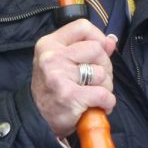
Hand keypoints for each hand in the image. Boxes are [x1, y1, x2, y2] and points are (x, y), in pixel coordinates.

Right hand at [31, 19, 116, 137]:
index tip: (100, 51)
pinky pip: (103, 94)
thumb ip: (87, 47)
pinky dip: (107, 102)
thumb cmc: (52, 88)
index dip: (98, 37)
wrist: (36, 120)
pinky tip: (98, 106)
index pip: (82, 26)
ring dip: (105, 87)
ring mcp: (59, 76)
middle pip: (97, 49)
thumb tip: (111, 40)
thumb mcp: (62, 61)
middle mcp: (52, 57)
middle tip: (95, 80)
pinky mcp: (69, 96)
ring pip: (102, 73)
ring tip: (93, 94)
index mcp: (49, 44)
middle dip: (104, 66)